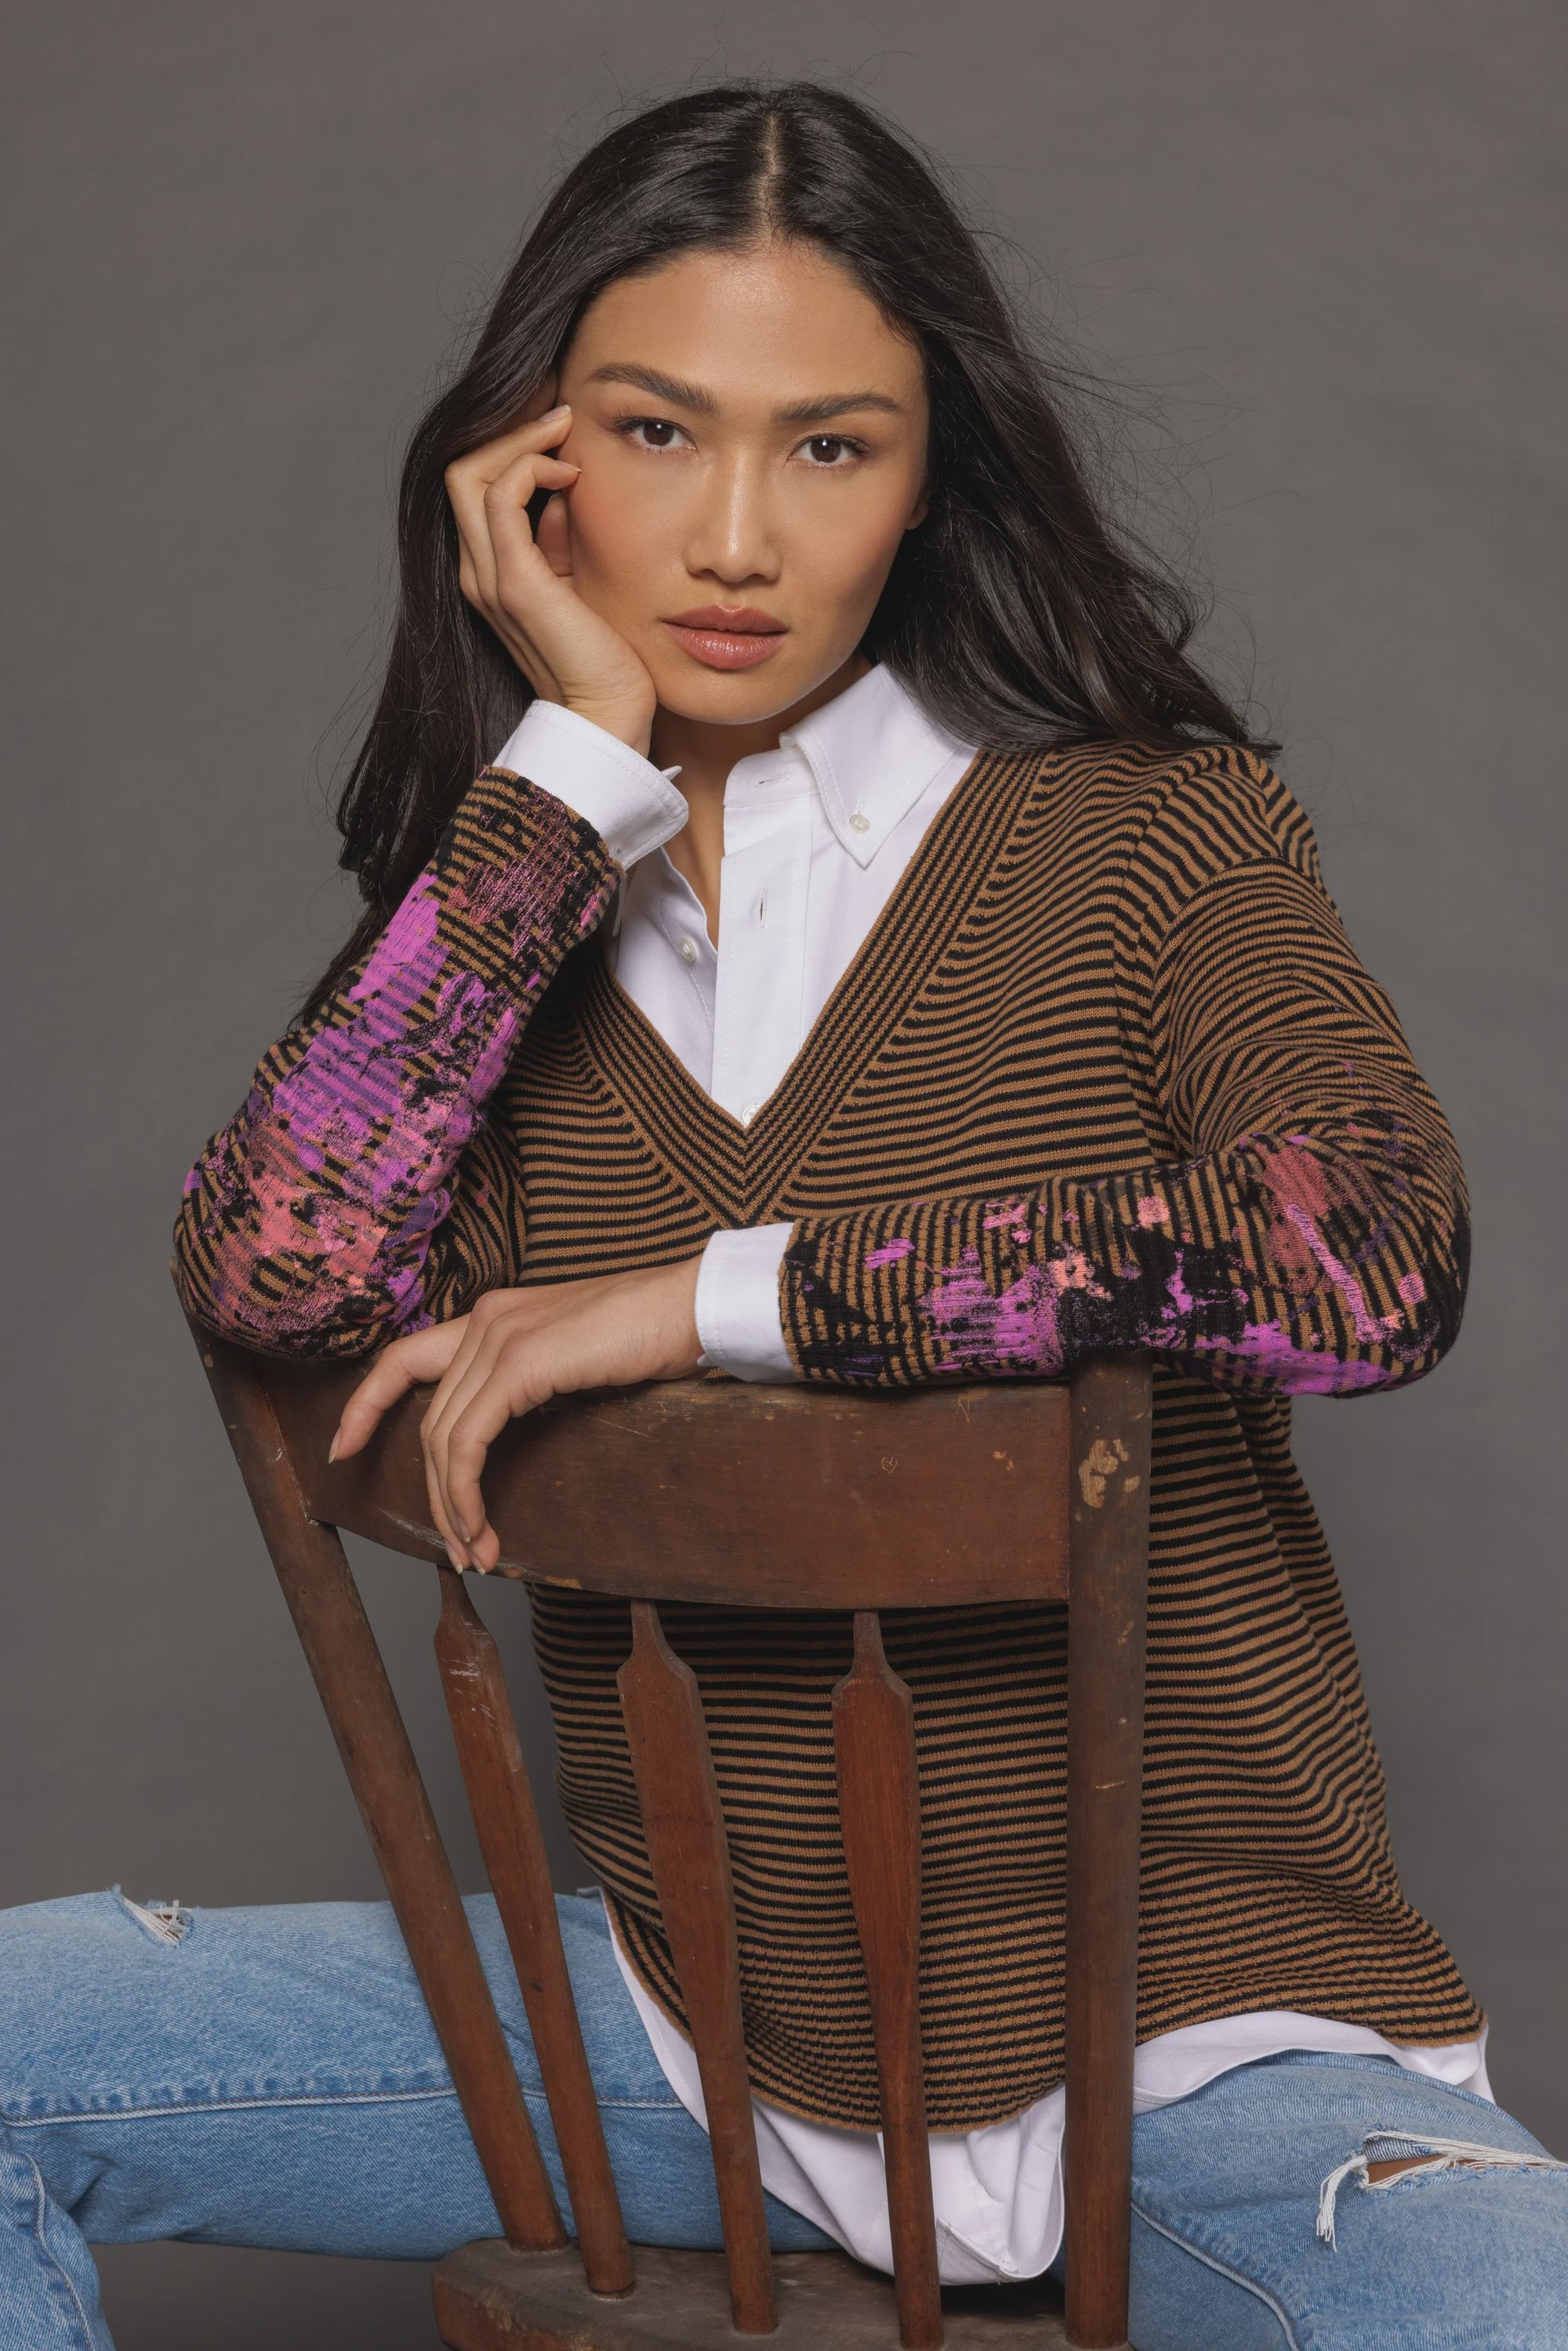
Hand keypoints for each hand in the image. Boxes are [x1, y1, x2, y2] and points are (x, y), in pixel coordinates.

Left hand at [331, 1259, 704, 1570]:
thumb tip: (512, 1430)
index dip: (365, 1404)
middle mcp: (487, 1318)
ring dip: (454, 1506)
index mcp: (496, 1313)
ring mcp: (500, 1336)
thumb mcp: (576, 1358)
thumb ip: (534, 1378)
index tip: (341, 1447)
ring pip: (444, 1437)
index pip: (404, 1357)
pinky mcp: (520, 1363)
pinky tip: (480, 1525)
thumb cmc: (656, 1335)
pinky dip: (466, 1491)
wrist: (696, 1306)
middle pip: (429, 1419)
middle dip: (436, 1493)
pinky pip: (468, 1441)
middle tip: (459, 1548)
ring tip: (477, 1552)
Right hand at [445, 398, 656, 752]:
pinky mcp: (514, 583)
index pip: (475, 483)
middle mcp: (477, 571)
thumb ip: (562, 537)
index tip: (557, 421)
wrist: (609, 719)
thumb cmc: (608, 659)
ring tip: (564, 427)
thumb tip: (567, 484)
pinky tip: (571, 471)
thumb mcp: (580, 582)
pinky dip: (530, 467)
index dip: (508, 441)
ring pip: (470, 472)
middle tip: (560, 409)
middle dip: (507, 425)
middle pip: (461, 467)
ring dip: (518, 437)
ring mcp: (489, 577)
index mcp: (491, 572)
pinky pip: (500, 497)